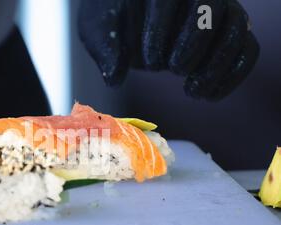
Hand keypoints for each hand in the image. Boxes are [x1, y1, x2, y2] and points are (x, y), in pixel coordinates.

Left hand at [78, 0, 259, 100]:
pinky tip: (208, 95)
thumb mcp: (100, 31)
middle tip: (175, 70)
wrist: (129, 21)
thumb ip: (106, 49)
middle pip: (212, 7)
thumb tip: (114, 77)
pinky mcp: (228, 32)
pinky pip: (246, 49)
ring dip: (218, 64)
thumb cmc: (115, 21)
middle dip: (194, 43)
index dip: (162, 30)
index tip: (150, 62)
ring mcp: (218, 9)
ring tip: (193, 91)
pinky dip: (232, 74)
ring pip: (236, 28)